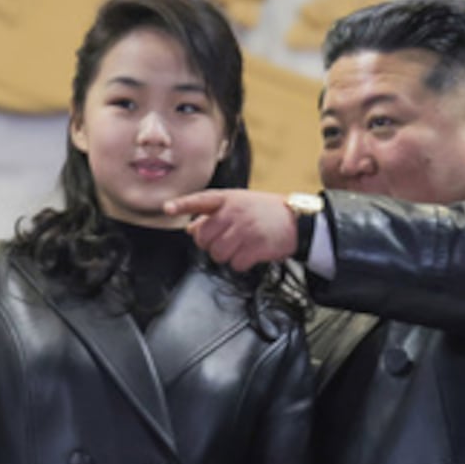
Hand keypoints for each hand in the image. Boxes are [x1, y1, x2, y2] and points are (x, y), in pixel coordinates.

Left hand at [164, 189, 297, 270]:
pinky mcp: (255, 246)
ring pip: (217, 254)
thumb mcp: (239, 205)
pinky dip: (242, 263)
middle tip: (228, 240)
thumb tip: (190, 229)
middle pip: (204, 238)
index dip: (182, 205)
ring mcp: (245, 229)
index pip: (200, 201)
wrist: (297, 221)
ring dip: (227, 256)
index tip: (167, 208)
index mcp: (228, 199)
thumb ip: (214, 215)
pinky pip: (235, 264)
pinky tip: (252, 253)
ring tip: (241, 246)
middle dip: (211, 244)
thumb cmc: (266, 213)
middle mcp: (235, 212)